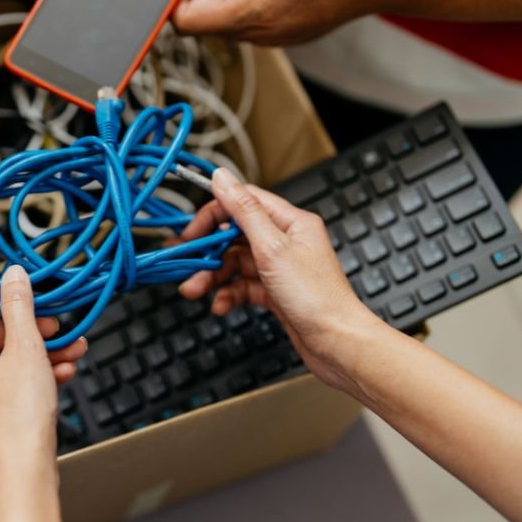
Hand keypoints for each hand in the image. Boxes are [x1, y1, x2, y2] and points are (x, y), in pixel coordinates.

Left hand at [0, 265, 87, 477]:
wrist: (24, 471)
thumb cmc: (18, 418)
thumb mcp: (26, 349)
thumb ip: (19, 307)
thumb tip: (12, 277)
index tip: (14, 289)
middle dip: (29, 328)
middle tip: (55, 323)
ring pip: (9, 362)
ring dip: (41, 350)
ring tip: (73, 347)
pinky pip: (14, 384)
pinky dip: (38, 374)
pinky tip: (64, 371)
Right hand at [179, 169, 379, 392]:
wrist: (336, 343)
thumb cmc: (317, 298)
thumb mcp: (272, 248)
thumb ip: (244, 211)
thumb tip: (223, 177)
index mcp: (291, 222)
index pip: (243, 202)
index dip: (213, 213)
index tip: (191, 230)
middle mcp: (285, 242)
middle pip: (234, 236)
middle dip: (207, 252)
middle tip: (185, 263)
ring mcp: (279, 268)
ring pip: (235, 264)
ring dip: (212, 277)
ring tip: (194, 290)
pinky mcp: (275, 292)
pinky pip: (242, 286)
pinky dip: (228, 294)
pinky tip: (221, 305)